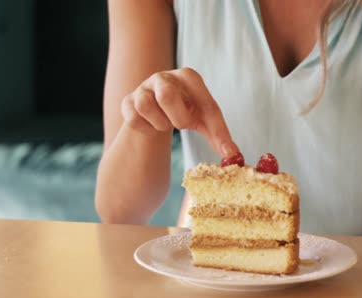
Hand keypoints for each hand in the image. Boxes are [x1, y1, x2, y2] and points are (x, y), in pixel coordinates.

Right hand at [121, 67, 238, 156]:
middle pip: (166, 95)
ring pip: (145, 106)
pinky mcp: (128, 101)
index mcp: (188, 77)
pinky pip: (134, 117)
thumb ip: (218, 135)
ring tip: (164, 122)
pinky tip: (150, 124)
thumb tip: (233, 155)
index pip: (205, 102)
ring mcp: (143, 87)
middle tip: (181, 124)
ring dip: (159, 123)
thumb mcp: (203, 121)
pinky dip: (145, 128)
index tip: (226, 150)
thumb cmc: (184, 111)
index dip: (217, 128)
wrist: (156, 111)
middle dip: (178, 118)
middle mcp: (164, 77)